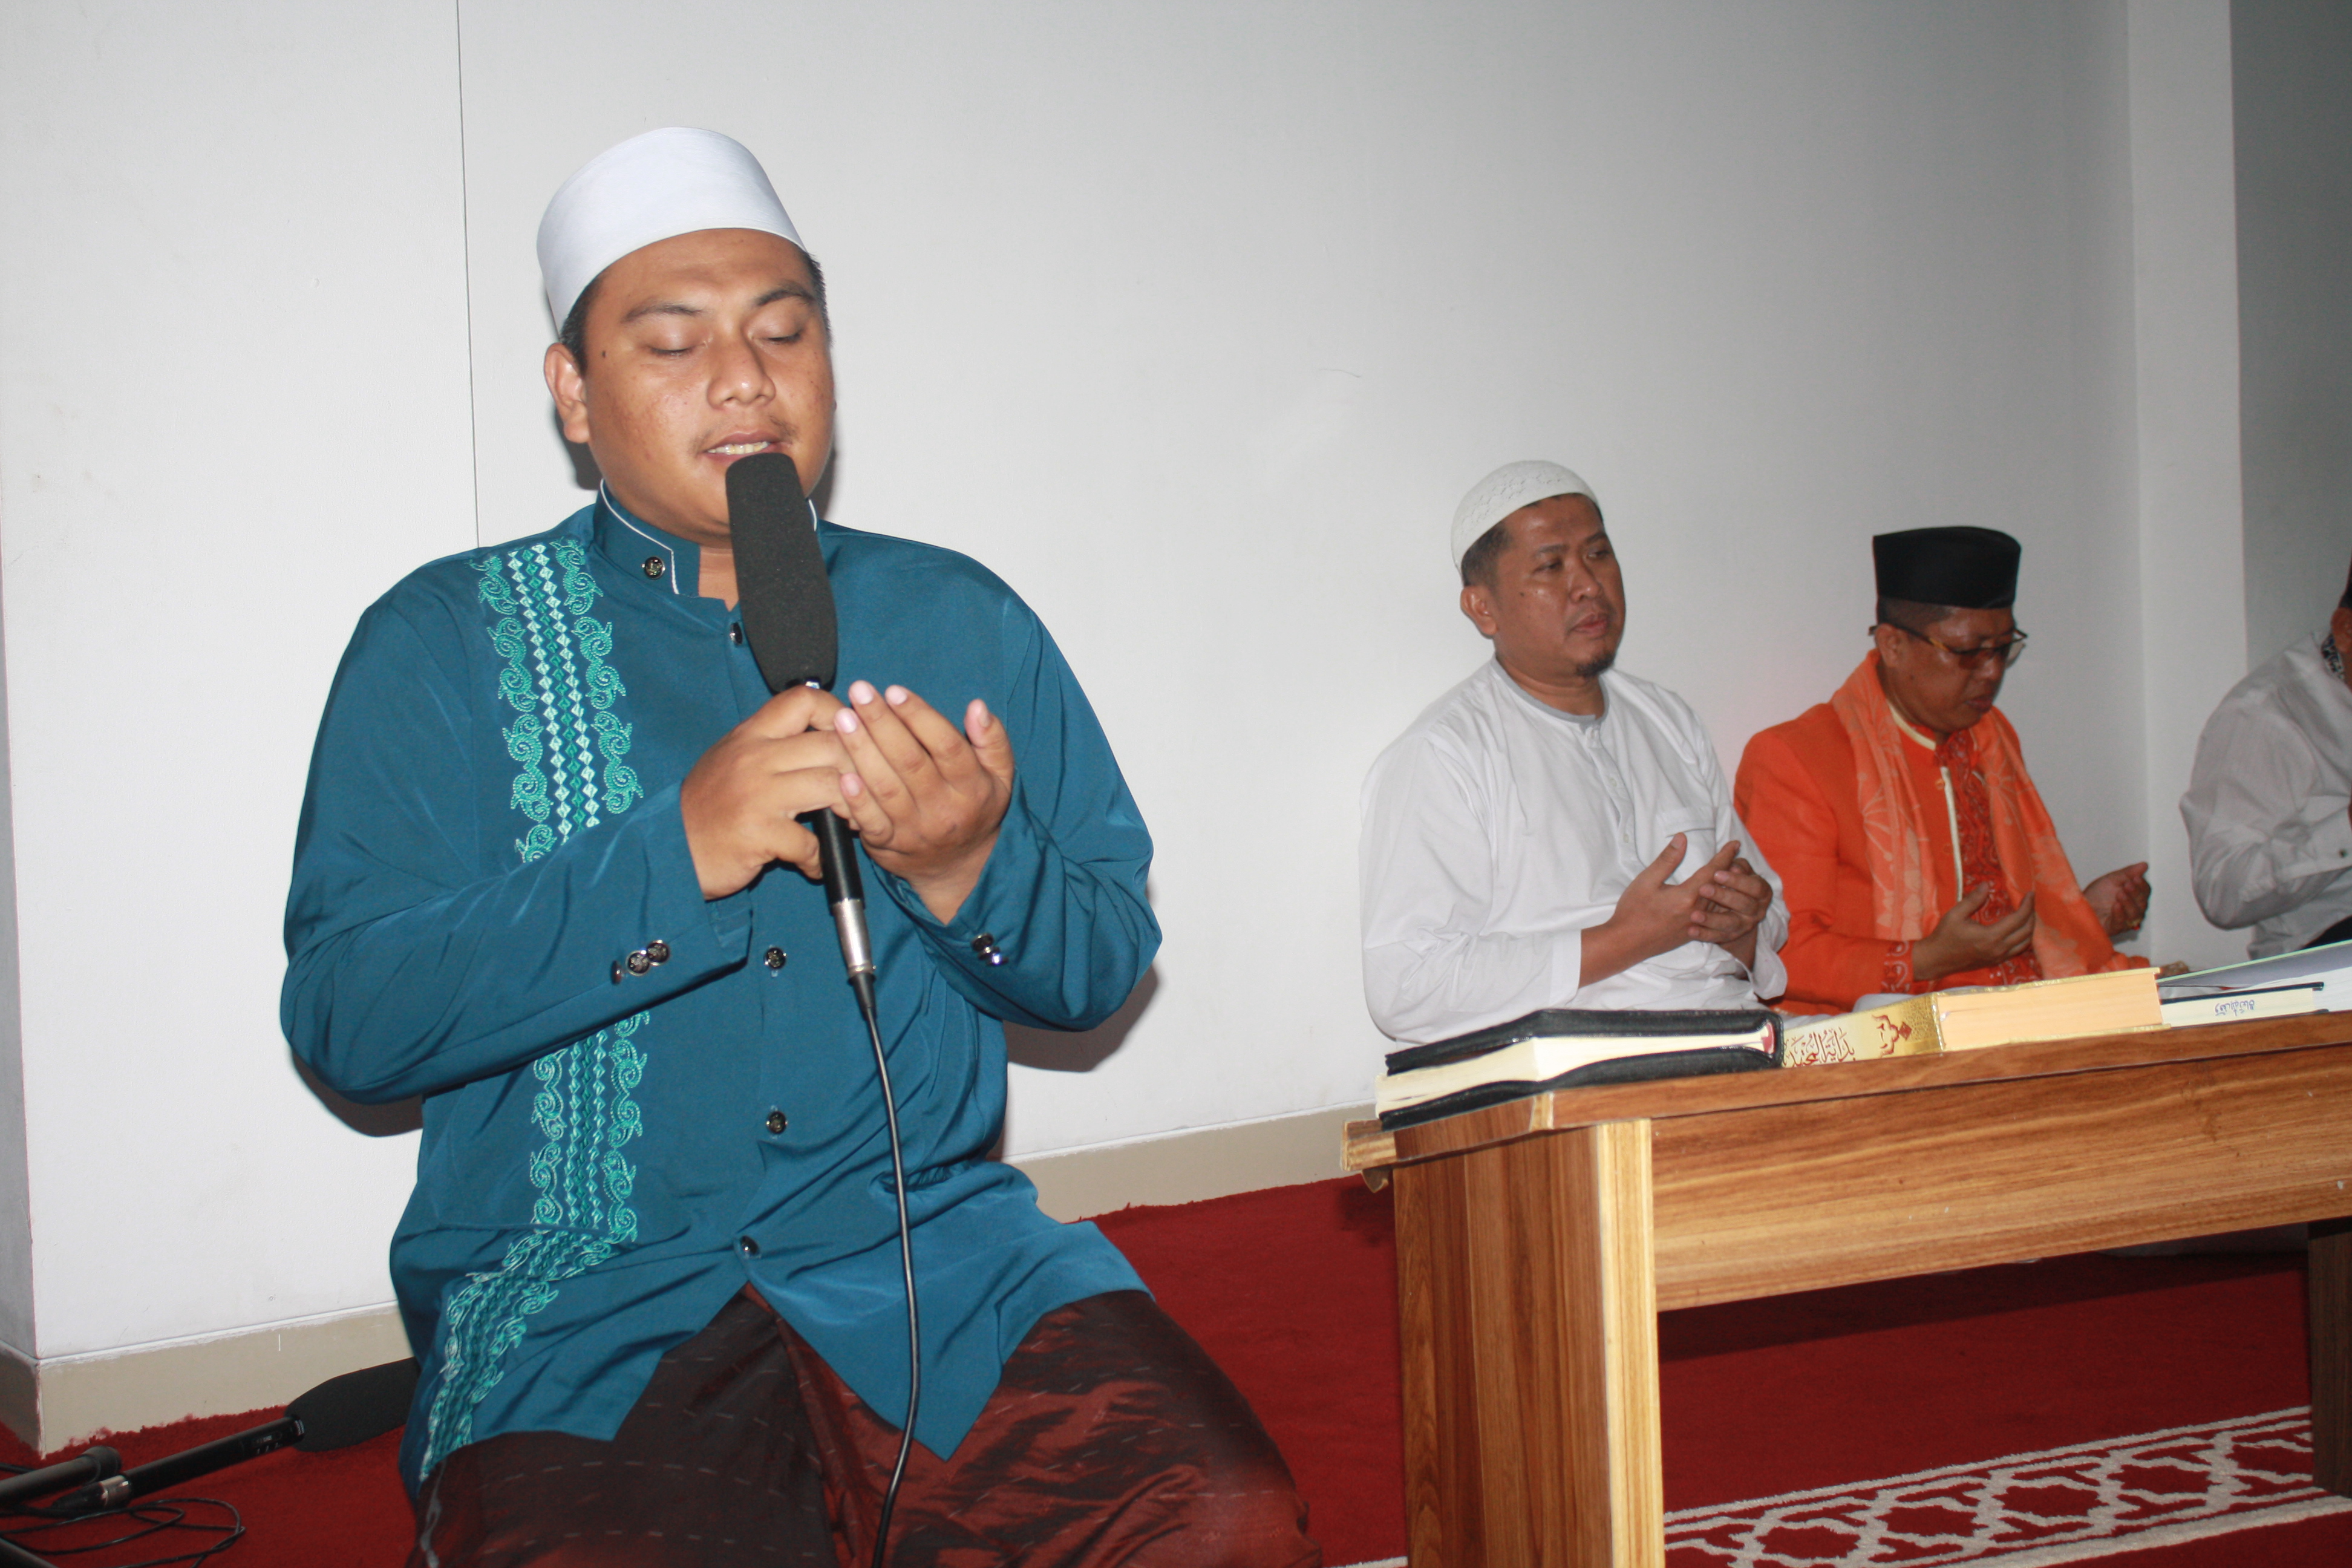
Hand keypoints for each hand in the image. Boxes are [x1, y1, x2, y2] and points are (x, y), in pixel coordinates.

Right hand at [680, 686, 851, 898]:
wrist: (668, 849)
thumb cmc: (706, 808)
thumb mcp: (732, 759)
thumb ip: (771, 744)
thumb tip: (823, 731)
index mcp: (750, 735)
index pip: (804, 700)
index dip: (838, 714)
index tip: (849, 738)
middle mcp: (754, 757)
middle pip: (833, 744)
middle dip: (859, 770)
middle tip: (862, 792)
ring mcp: (757, 795)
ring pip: (833, 786)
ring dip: (851, 810)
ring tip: (848, 825)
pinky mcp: (758, 833)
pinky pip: (811, 842)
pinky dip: (819, 858)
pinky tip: (813, 862)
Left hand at [830, 681, 1015, 921]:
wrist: (959, 868)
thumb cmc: (976, 808)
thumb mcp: (1000, 776)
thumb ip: (993, 740)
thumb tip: (977, 707)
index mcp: (972, 788)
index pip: (946, 746)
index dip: (920, 716)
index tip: (895, 691)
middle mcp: (944, 809)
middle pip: (910, 761)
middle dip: (882, 723)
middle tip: (860, 692)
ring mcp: (915, 830)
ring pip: (886, 787)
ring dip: (861, 750)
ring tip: (843, 719)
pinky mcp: (889, 846)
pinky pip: (870, 822)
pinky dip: (856, 799)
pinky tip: (841, 772)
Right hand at [1579, 834, 1743, 986]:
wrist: (1626, 943)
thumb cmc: (1633, 910)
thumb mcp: (1646, 881)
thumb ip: (1667, 859)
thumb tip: (1682, 838)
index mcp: (1687, 896)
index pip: (1713, 871)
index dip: (1725, 855)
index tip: (1735, 844)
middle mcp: (1697, 911)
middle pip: (1722, 887)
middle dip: (1732, 871)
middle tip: (1739, 857)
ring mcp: (1697, 924)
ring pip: (1721, 903)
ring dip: (1729, 888)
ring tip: (1735, 875)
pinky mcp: (1693, 933)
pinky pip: (1714, 916)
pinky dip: (1721, 903)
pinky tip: (1722, 900)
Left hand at [1690, 853, 1771, 953]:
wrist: (1736, 912)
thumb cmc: (1734, 882)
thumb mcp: (1738, 871)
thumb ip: (1738, 863)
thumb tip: (1734, 849)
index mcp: (1761, 891)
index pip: (1755, 886)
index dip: (1737, 880)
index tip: (1717, 873)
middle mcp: (1756, 910)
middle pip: (1744, 904)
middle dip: (1724, 896)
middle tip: (1703, 889)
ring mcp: (1743, 925)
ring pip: (1730, 923)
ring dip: (1713, 919)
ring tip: (1694, 915)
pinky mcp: (1729, 937)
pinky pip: (1717, 937)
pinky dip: (1704, 934)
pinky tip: (1690, 930)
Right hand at [1911, 886, 2035, 982]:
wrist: (1936, 960)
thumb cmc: (1944, 936)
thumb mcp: (1955, 914)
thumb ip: (1973, 900)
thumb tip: (1987, 885)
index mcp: (1991, 936)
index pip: (2018, 919)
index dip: (2027, 905)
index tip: (2030, 894)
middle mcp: (1999, 949)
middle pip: (2026, 931)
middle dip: (2032, 915)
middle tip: (2030, 902)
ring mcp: (1999, 957)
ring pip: (2025, 943)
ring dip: (2030, 928)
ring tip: (2028, 915)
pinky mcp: (1996, 962)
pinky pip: (2017, 950)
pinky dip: (2023, 939)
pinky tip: (2019, 930)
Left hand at [2081, 862, 2150, 936]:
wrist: (2078, 905)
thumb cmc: (2097, 894)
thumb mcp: (2112, 879)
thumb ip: (2128, 873)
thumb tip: (2144, 865)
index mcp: (2134, 898)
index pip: (2145, 892)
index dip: (2142, 885)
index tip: (2136, 878)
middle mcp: (2132, 910)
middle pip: (2142, 903)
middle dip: (2136, 893)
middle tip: (2128, 885)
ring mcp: (2124, 921)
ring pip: (2134, 914)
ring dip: (2128, 903)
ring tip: (2120, 893)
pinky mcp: (2113, 928)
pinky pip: (2120, 923)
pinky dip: (2119, 914)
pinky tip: (2116, 905)